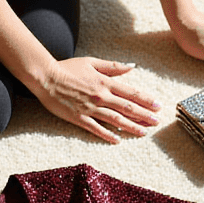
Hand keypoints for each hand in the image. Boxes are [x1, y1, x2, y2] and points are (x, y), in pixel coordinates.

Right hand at [34, 57, 160, 142]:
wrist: (46, 77)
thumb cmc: (68, 68)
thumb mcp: (92, 62)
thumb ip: (112, 66)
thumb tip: (131, 66)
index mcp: (104, 82)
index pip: (130, 92)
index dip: (146, 99)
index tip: (158, 105)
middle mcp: (101, 96)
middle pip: (127, 107)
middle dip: (144, 115)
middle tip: (157, 122)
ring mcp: (90, 108)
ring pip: (116, 120)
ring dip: (132, 127)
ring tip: (144, 132)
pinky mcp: (79, 118)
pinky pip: (96, 128)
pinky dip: (108, 135)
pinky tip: (118, 140)